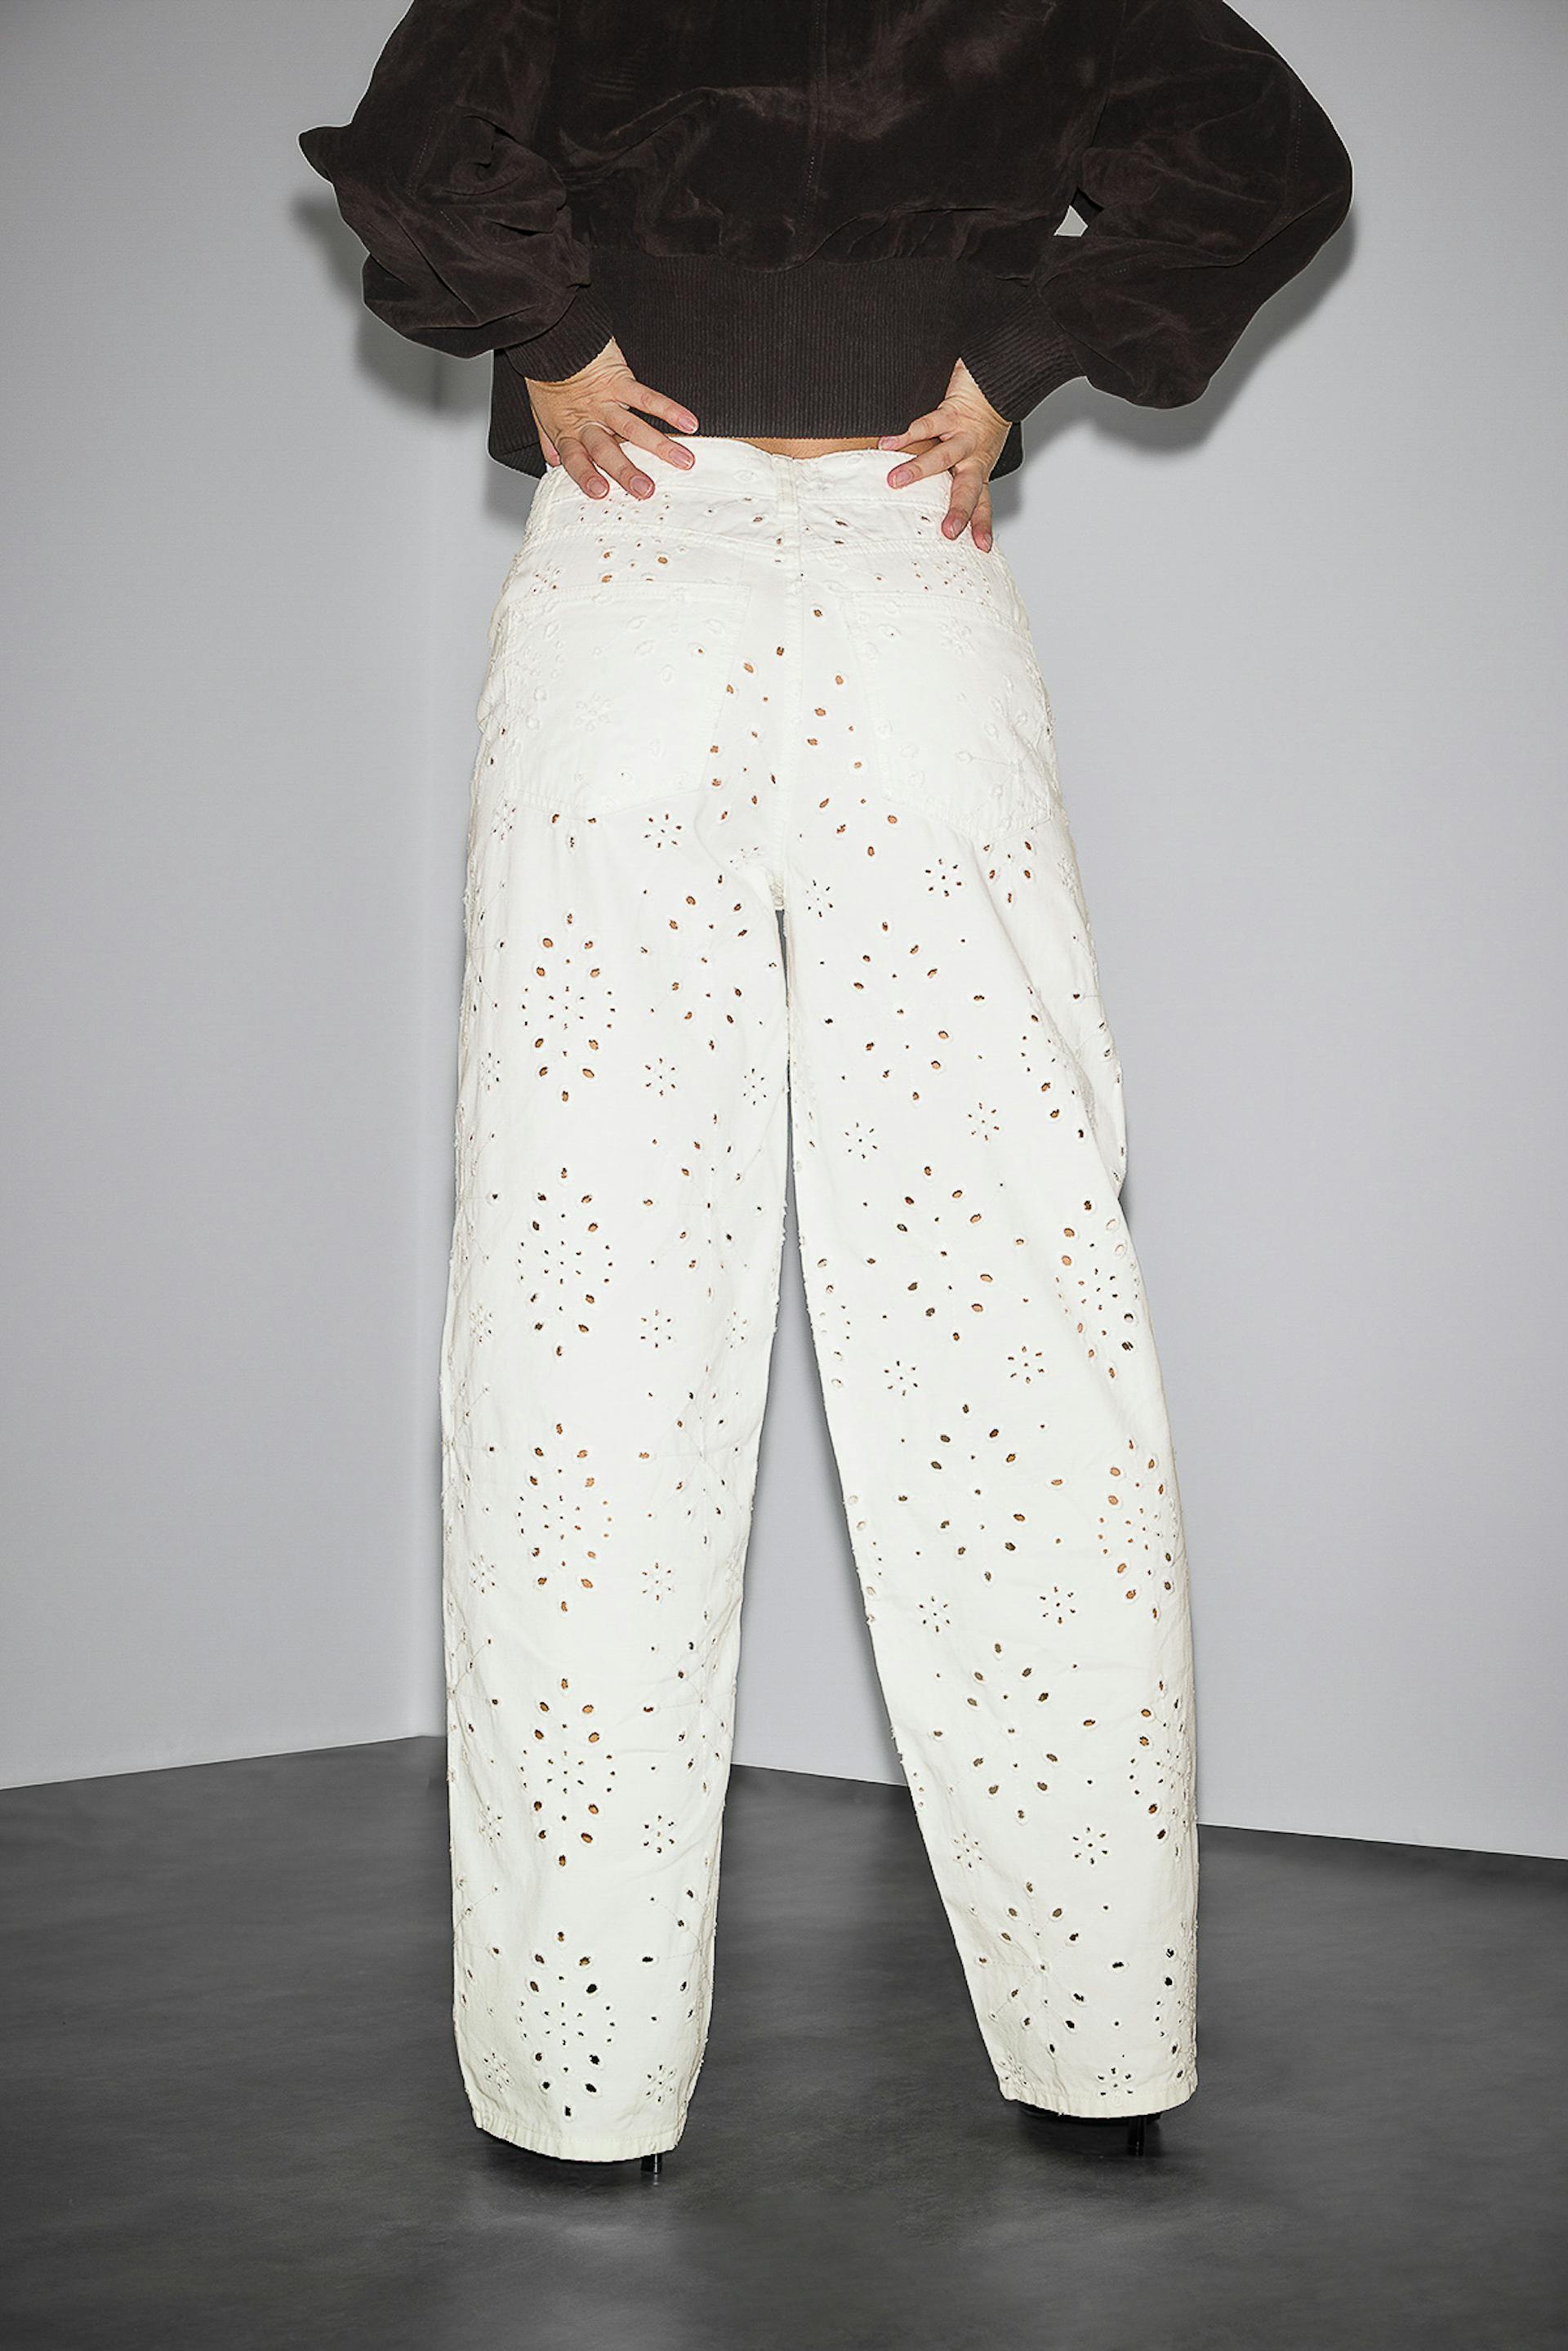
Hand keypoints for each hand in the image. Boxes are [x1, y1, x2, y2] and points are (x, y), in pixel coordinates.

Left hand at [525, 337, 699, 499]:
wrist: (550, 337)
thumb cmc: (547, 376)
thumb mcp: (541, 413)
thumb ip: (550, 441)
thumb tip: (554, 463)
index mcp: (569, 431)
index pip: (576, 460)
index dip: (586, 476)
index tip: (601, 492)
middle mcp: (588, 420)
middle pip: (607, 450)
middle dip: (627, 471)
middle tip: (645, 489)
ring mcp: (605, 401)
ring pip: (632, 428)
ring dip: (659, 446)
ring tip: (681, 461)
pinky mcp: (619, 380)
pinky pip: (646, 397)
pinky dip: (668, 409)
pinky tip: (687, 422)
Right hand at [878, 361, 1012, 550]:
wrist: (998, 378)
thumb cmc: (982, 415)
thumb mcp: (972, 449)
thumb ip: (952, 472)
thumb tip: (920, 499)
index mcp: (978, 468)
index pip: (982, 502)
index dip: (981, 525)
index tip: (981, 548)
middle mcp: (973, 456)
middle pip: (967, 489)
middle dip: (958, 510)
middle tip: (947, 532)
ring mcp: (963, 435)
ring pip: (943, 457)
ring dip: (918, 469)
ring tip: (895, 481)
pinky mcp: (952, 412)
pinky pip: (927, 424)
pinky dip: (905, 433)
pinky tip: (887, 442)